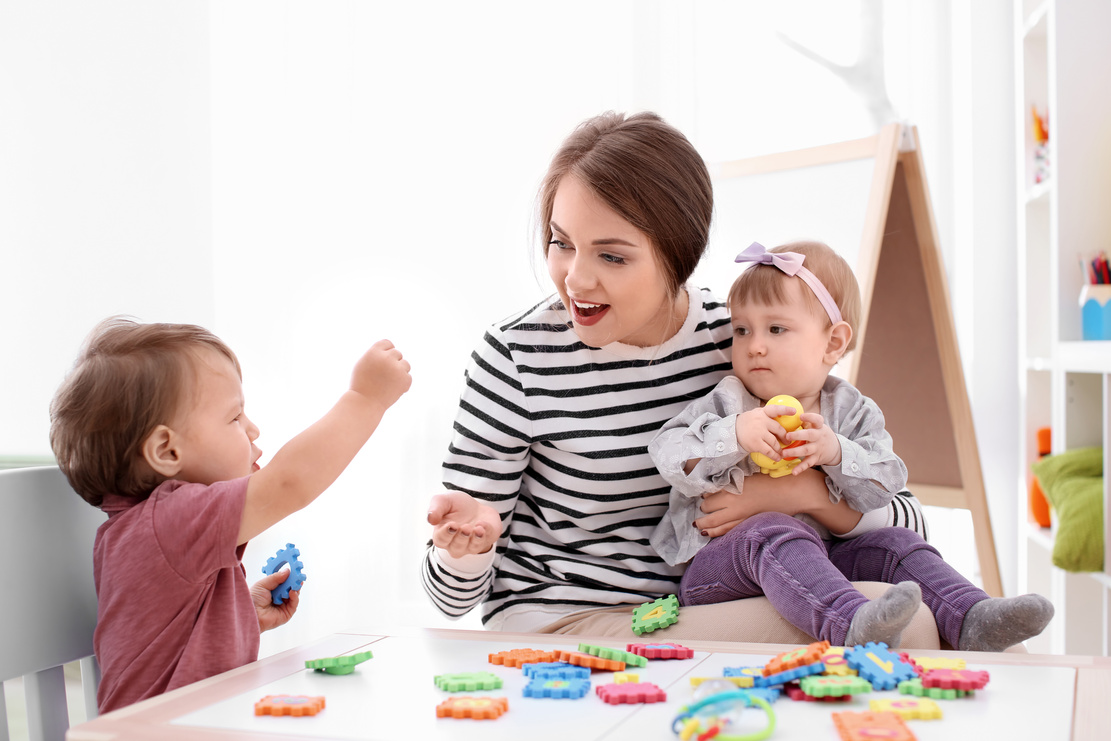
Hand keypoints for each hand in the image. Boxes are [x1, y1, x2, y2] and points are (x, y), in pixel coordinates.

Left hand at [251, 569, 299, 631]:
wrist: (251, 613)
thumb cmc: (253, 599)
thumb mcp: (263, 584)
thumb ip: (275, 577)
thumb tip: (287, 571)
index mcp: (272, 589)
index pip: (284, 581)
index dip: (289, 576)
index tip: (294, 569)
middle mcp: (279, 597)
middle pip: (291, 587)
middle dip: (294, 581)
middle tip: (298, 575)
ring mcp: (283, 605)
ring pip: (294, 594)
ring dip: (295, 588)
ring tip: (295, 583)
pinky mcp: (287, 613)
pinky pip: (294, 604)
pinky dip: (295, 596)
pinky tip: (292, 592)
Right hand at [351, 340, 411, 409]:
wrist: (364, 403)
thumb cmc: (361, 384)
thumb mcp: (363, 363)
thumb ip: (376, 354)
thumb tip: (390, 348)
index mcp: (374, 352)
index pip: (388, 343)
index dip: (386, 352)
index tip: (382, 361)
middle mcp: (386, 358)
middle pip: (397, 353)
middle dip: (393, 362)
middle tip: (383, 375)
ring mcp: (397, 369)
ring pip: (406, 364)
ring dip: (399, 371)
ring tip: (387, 382)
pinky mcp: (405, 379)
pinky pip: (408, 376)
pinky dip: (402, 383)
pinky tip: (392, 389)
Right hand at [427, 491, 501, 557]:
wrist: (475, 506)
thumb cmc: (456, 506)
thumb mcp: (444, 501)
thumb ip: (436, 508)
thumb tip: (430, 519)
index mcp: (443, 535)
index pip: (441, 540)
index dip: (446, 534)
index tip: (452, 524)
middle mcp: (456, 544)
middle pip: (456, 549)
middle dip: (462, 538)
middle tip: (465, 526)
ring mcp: (472, 544)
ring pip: (473, 548)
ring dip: (476, 539)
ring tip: (478, 528)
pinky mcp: (486, 539)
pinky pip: (487, 540)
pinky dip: (486, 532)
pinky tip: (483, 524)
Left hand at [692, 468, 838, 536]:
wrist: (792, 491)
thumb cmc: (773, 481)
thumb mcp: (749, 477)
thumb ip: (733, 484)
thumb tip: (718, 490)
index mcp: (733, 488)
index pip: (710, 495)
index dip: (705, 497)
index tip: (703, 498)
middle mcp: (733, 503)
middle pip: (708, 510)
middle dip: (702, 513)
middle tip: (699, 513)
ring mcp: (741, 515)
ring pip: (716, 524)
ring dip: (705, 525)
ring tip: (699, 527)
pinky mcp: (749, 523)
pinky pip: (728, 531)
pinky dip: (717, 533)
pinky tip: (710, 534)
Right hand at [735, 404, 798, 461]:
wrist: (731, 432)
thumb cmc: (746, 423)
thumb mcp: (755, 414)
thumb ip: (767, 414)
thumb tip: (782, 415)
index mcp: (762, 413)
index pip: (775, 409)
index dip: (785, 410)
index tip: (794, 411)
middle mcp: (761, 421)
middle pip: (778, 429)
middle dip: (785, 437)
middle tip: (787, 441)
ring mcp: (758, 432)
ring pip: (775, 442)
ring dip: (779, 449)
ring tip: (781, 452)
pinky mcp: (756, 443)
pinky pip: (769, 451)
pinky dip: (774, 455)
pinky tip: (777, 458)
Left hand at [784, 413, 841, 473]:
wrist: (835, 449)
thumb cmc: (819, 434)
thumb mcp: (816, 426)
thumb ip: (805, 422)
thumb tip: (788, 414)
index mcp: (818, 427)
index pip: (817, 420)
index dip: (810, 417)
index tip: (801, 416)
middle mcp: (819, 437)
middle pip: (810, 435)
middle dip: (798, 435)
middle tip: (787, 436)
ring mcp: (817, 448)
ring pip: (806, 450)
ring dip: (794, 452)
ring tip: (783, 453)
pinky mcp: (816, 458)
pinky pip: (808, 463)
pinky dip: (801, 468)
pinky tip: (794, 472)